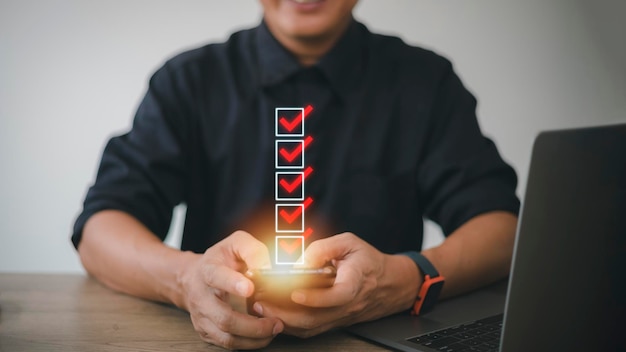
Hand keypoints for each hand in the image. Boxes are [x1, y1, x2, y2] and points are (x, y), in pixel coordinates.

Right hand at [178, 230, 283, 348]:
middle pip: (224, 318)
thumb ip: (252, 250)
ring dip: (254, 337)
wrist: (193, 278)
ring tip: (275, 329)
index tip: (250, 288)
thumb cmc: (220, 260)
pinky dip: (249, 343)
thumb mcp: (235, 243)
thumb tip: (267, 267)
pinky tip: (264, 335)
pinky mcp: (206, 332)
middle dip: (253, 324)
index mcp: (207, 270)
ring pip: (227, 337)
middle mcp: (201, 297)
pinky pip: (227, 344)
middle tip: (276, 321)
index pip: (216, 277)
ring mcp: (202, 318)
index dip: (232, 283)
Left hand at [251, 232, 419, 337]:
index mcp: (356, 281)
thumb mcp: (350, 243)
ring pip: (310, 327)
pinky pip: (311, 330)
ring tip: (261, 308)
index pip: (338, 295)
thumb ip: (325, 248)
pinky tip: (274, 315)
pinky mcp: (334, 322)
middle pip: (316, 318)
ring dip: (283, 320)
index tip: (294, 291)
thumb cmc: (368, 261)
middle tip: (261, 301)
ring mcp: (340, 317)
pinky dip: (290, 325)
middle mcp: (348, 304)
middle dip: (285, 312)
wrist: (389, 284)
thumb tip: (301, 260)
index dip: (315, 297)